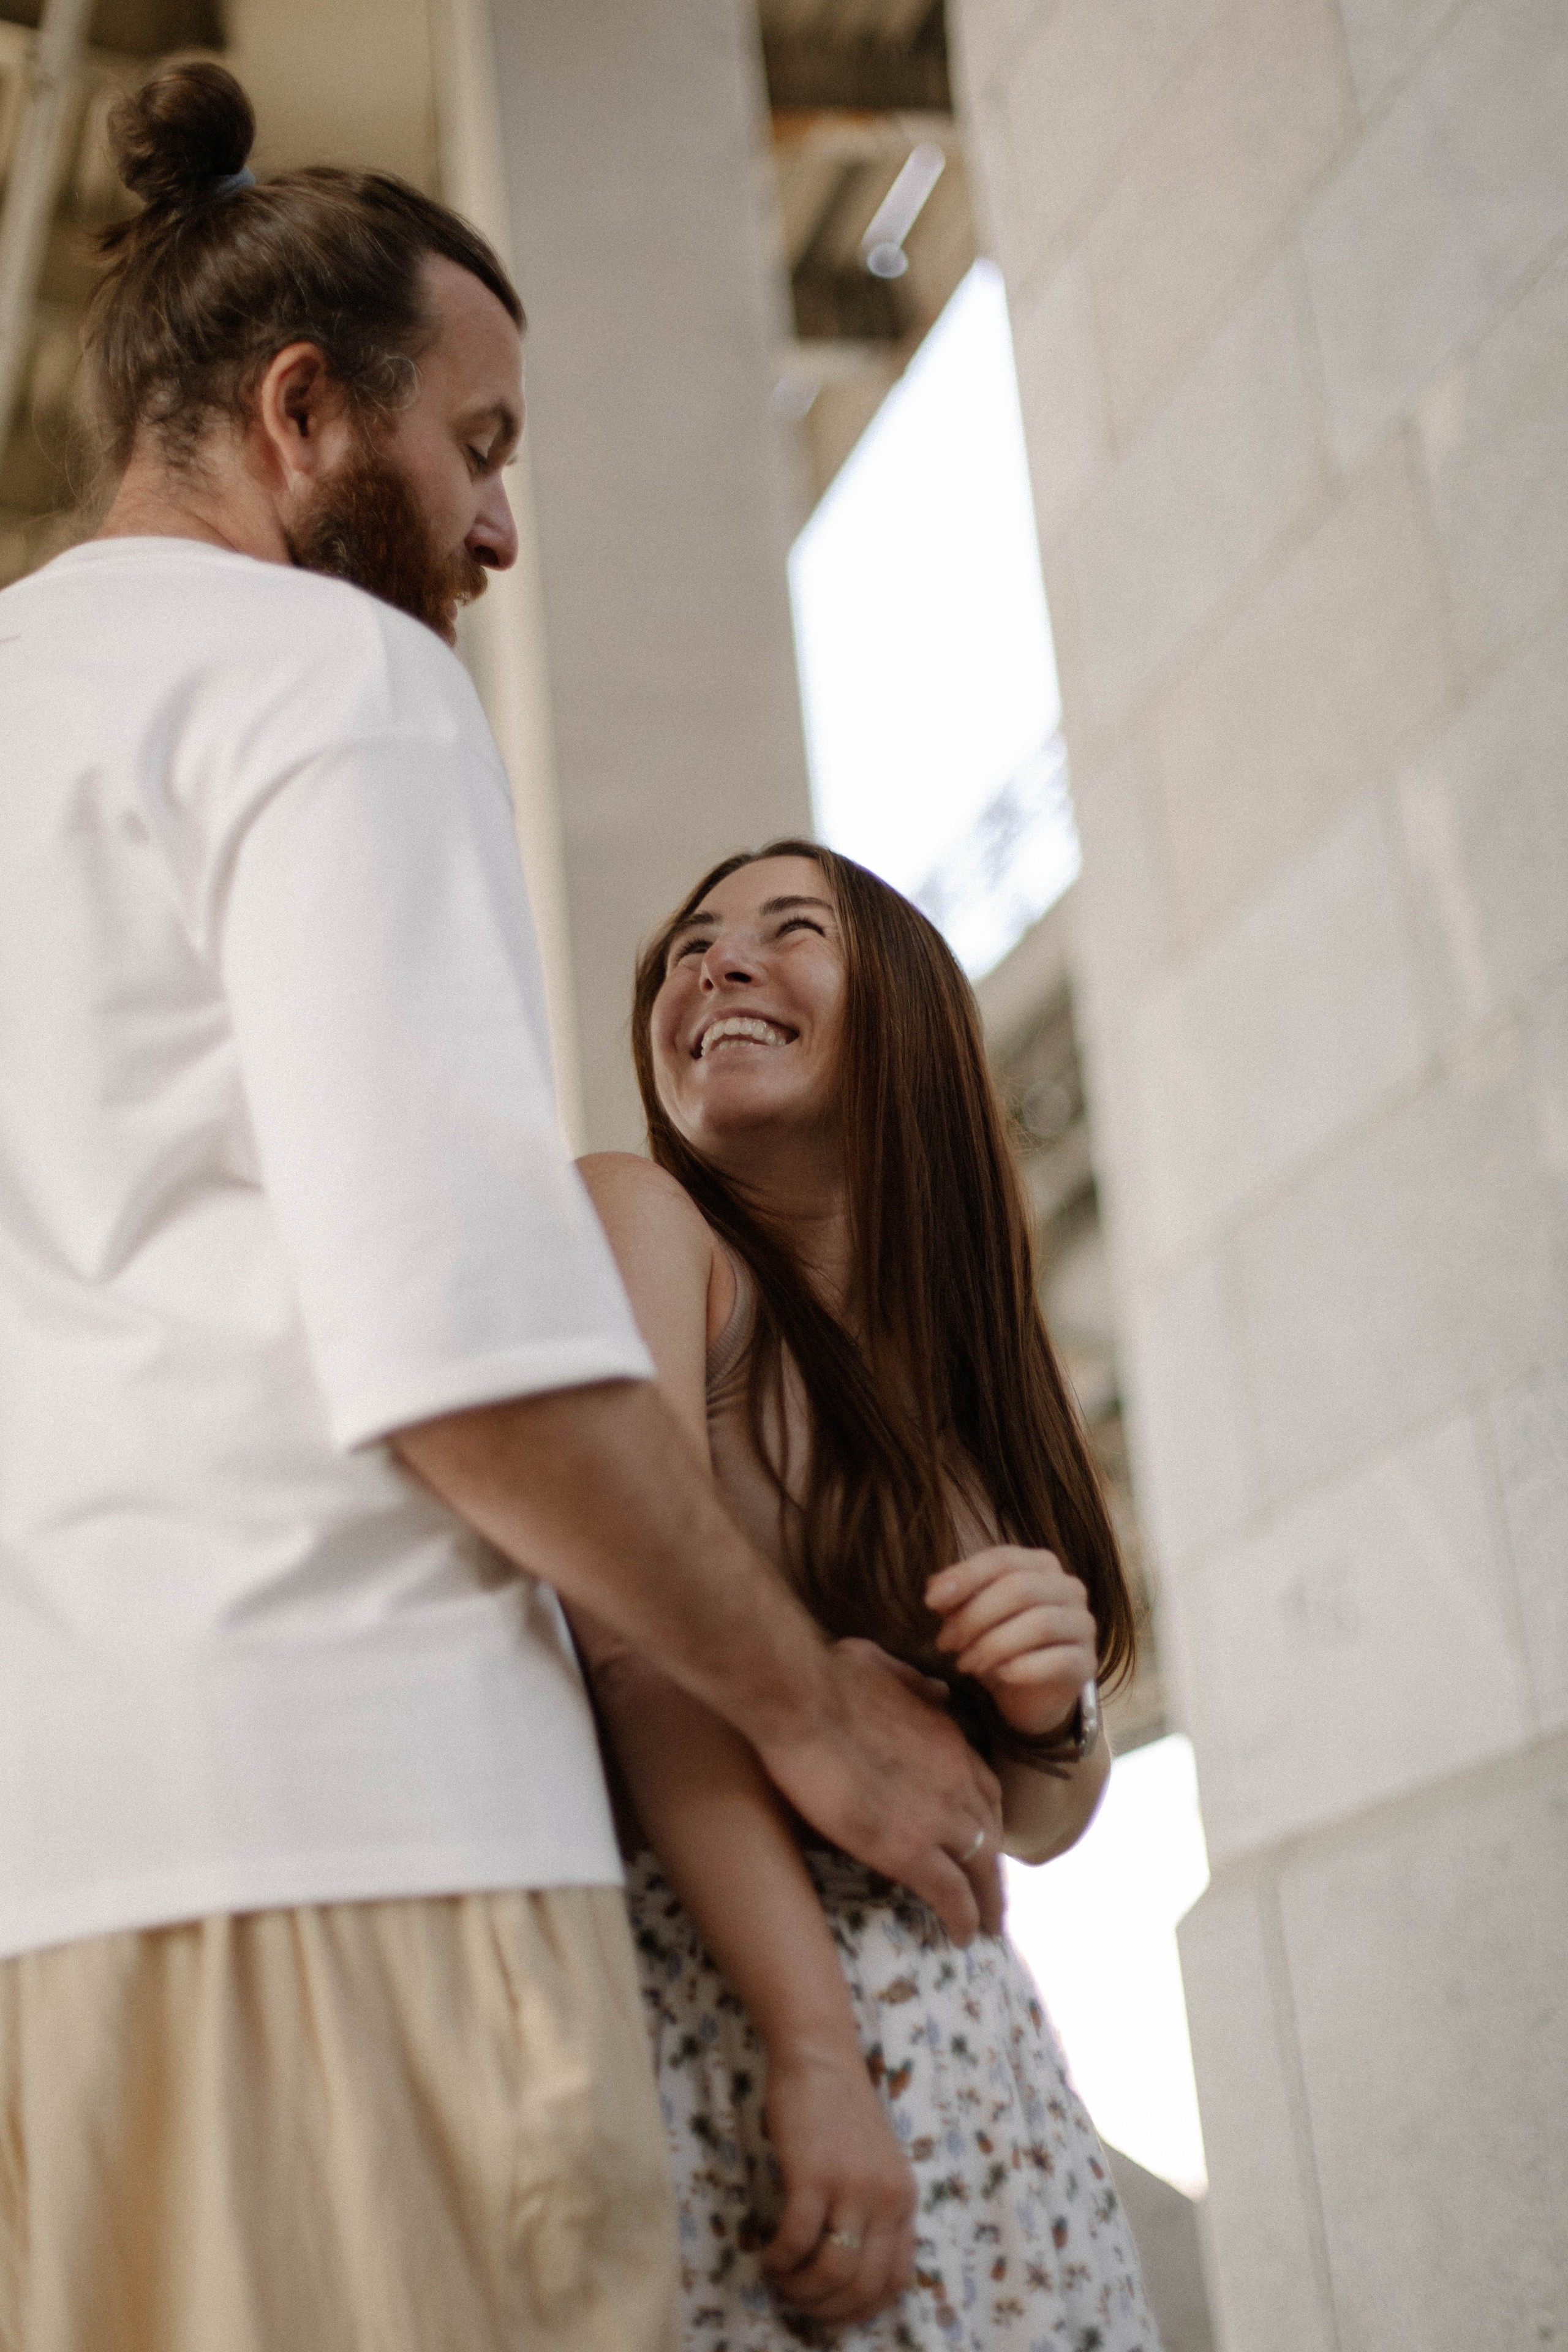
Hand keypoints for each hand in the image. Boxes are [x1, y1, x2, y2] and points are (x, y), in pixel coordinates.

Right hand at [753, 1637, 1003, 1941]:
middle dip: (992, 1865)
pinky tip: (962, 1935)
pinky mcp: (909, 1851)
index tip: (979, 1837)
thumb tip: (941, 1692)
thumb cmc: (829, 1676)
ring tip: (985, 1924)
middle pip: (991, 1832)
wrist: (802, 1700)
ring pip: (981, 1869)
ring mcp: (938, 1817)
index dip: (984, 1817)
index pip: (984, 1789)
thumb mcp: (885, 1666)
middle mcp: (957, 1779)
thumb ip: (916, 1684)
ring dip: (987, 1900)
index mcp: (948, 1739)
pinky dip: (964, 1918)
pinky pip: (951, 1895)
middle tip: (990, 1892)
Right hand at [760, 2036, 916, 2327]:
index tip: (831, 2310)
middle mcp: (887, 2198)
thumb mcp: (875, 2166)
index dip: (861, 2309)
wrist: (819, 2056)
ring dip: (801, 2289)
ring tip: (780, 2280)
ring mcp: (853, 2187)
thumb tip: (850, 2273)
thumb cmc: (839, 2110)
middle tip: (798, 2301)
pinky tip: (769, 2255)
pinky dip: (780, 2259)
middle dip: (826, 2307)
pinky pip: (798, 2240)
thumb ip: (873, 2212)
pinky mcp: (815, 2175)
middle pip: (863, 2285)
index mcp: (904, 2199)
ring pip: (833, 2272)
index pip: (896, 2281)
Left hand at [927, 1547, 1095, 1739]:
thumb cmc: (999, 1644)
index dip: (964, 1577)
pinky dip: (1021, 1668)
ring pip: (1040, 1623)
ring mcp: (1083, 1625)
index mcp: (1041, 1565)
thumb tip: (935, 1589)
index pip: (1002, 1559)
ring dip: (993, 1645)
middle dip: (975, 1616)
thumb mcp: (972, 1617)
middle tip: (946, 1642)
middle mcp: (1069, 1588)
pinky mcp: (1087, 1663)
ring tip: (966, 1663)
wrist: (1030, 1694)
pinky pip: (1058, 1660)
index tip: (930, 1601)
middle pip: (1020, 1589)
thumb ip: (956, 1598)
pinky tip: (999, 1676)